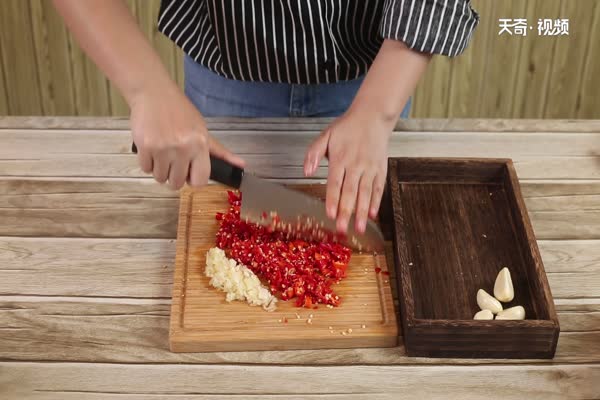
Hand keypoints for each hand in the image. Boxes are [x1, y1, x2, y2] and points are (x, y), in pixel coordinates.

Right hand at [130, 82, 243, 189]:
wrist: (154, 93)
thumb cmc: (179, 111)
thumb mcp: (203, 130)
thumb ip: (219, 151)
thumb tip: (241, 164)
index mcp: (200, 145)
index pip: (200, 181)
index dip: (193, 180)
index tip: (189, 173)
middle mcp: (182, 148)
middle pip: (177, 183)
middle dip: (175, 176)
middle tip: (173, 162)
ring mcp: (162, 148)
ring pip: (160, 178)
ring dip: (160, 170)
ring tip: (162, 154)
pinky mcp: (145, 146)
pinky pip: (145, 169)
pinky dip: (148, 163)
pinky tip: (152, 149)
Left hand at [304, 108, 392, 233]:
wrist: (372, 117)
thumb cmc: (347, 128)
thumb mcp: (325, 135)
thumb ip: (313, 153)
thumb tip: (306, 171)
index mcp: (340, 158)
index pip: (335, 183)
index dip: (333, 200)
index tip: (330, 214)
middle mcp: (355, 165)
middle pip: (350, 192)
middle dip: (346, 212)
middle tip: (342, 229)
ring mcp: (369, 168)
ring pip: (365, 193)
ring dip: (361, 212)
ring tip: (358, 228)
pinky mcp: (380, 170)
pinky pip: (378, 188)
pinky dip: (376, 202)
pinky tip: (372, 214)